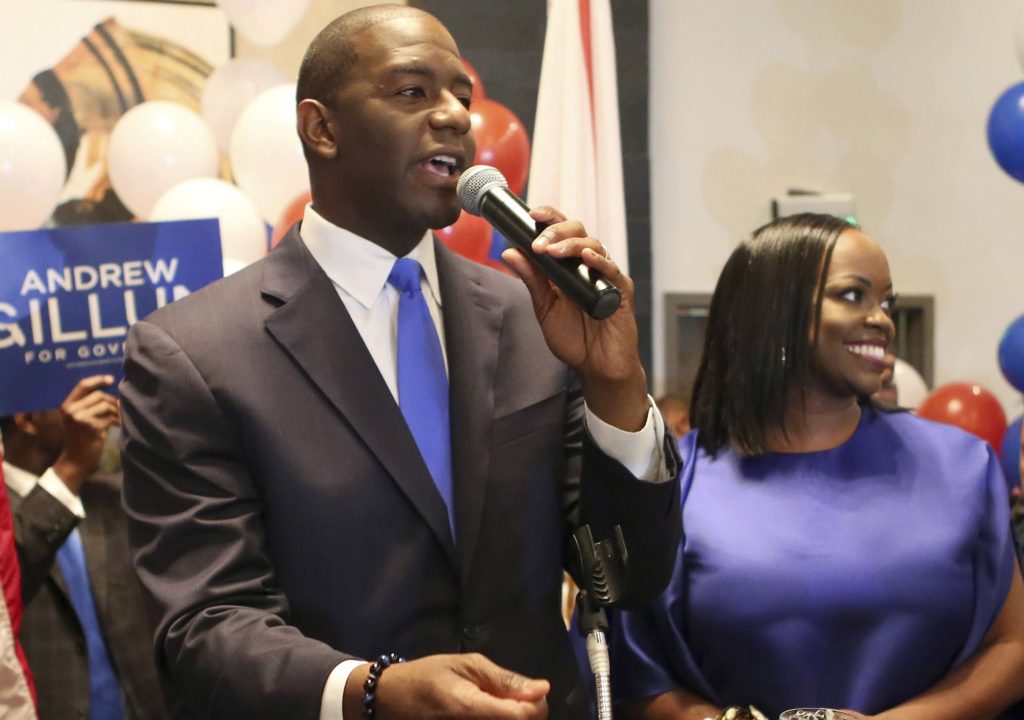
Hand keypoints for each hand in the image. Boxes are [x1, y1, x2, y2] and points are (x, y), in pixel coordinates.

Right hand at [51, 374, 120, 493]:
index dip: (98, 380)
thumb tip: (110, 385)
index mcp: (67, 405)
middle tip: (120, 409)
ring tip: (119, 418)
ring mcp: (79, 417)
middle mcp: (70, 409)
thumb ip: (89, 403)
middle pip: (99, 395)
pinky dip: (117, 421)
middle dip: (113, 401)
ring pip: (106, 405)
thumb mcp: (80, 418)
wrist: (76, 460)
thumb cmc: (82, 438)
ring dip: (117, 411)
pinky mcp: (89, 426)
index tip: (111, 379)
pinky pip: (109, 417)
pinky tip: (118, 425)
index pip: (83, 385)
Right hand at [346, 653, 548, 718]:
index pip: (523, 717)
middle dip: (526, 714)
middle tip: (515, 698)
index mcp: (470, 707)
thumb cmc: (428, 676)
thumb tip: (542, 688)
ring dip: (512, 719)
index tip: (533, 692)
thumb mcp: (466, 664)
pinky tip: (489, 714)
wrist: (391, 700)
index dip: (536, 705)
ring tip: (500, 706)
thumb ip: (504, 679)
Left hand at [501, 208, 647, 430]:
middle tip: (539, 244)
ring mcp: (606, 276)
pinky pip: (612, 271)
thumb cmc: (574, 339)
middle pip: (577, 231)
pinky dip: (599, 262)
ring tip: (553, 252)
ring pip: (593, 246)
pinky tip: (586, 258)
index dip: (549, 218)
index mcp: (569, 266)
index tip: (531, 214)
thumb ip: (532, 280)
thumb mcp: (545, 308)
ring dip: (571, 245)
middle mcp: (588, 266)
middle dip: (556, 231)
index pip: (561, 232)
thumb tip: (510, 251)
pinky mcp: (620, 292)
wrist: (596, 368)